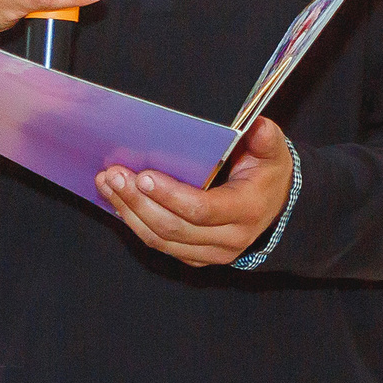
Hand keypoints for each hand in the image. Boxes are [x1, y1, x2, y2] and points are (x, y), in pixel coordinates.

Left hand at [96, 117, 295, 266]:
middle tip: (114, 175)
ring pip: (161, 240)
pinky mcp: (195, 256)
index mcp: (247, 211)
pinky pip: (159, 245)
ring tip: (108, 184)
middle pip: (173, 227)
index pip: (202, 209)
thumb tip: (257, 126)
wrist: (275, 206)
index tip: (144, 175)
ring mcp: (211, 253)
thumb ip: (266, 138)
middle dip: (138, 201)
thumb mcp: (273, 152)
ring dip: (129, 213)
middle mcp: (229, 239)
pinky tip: (118, 201)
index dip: (170, 195)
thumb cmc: (268, 175)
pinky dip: (135, 223)